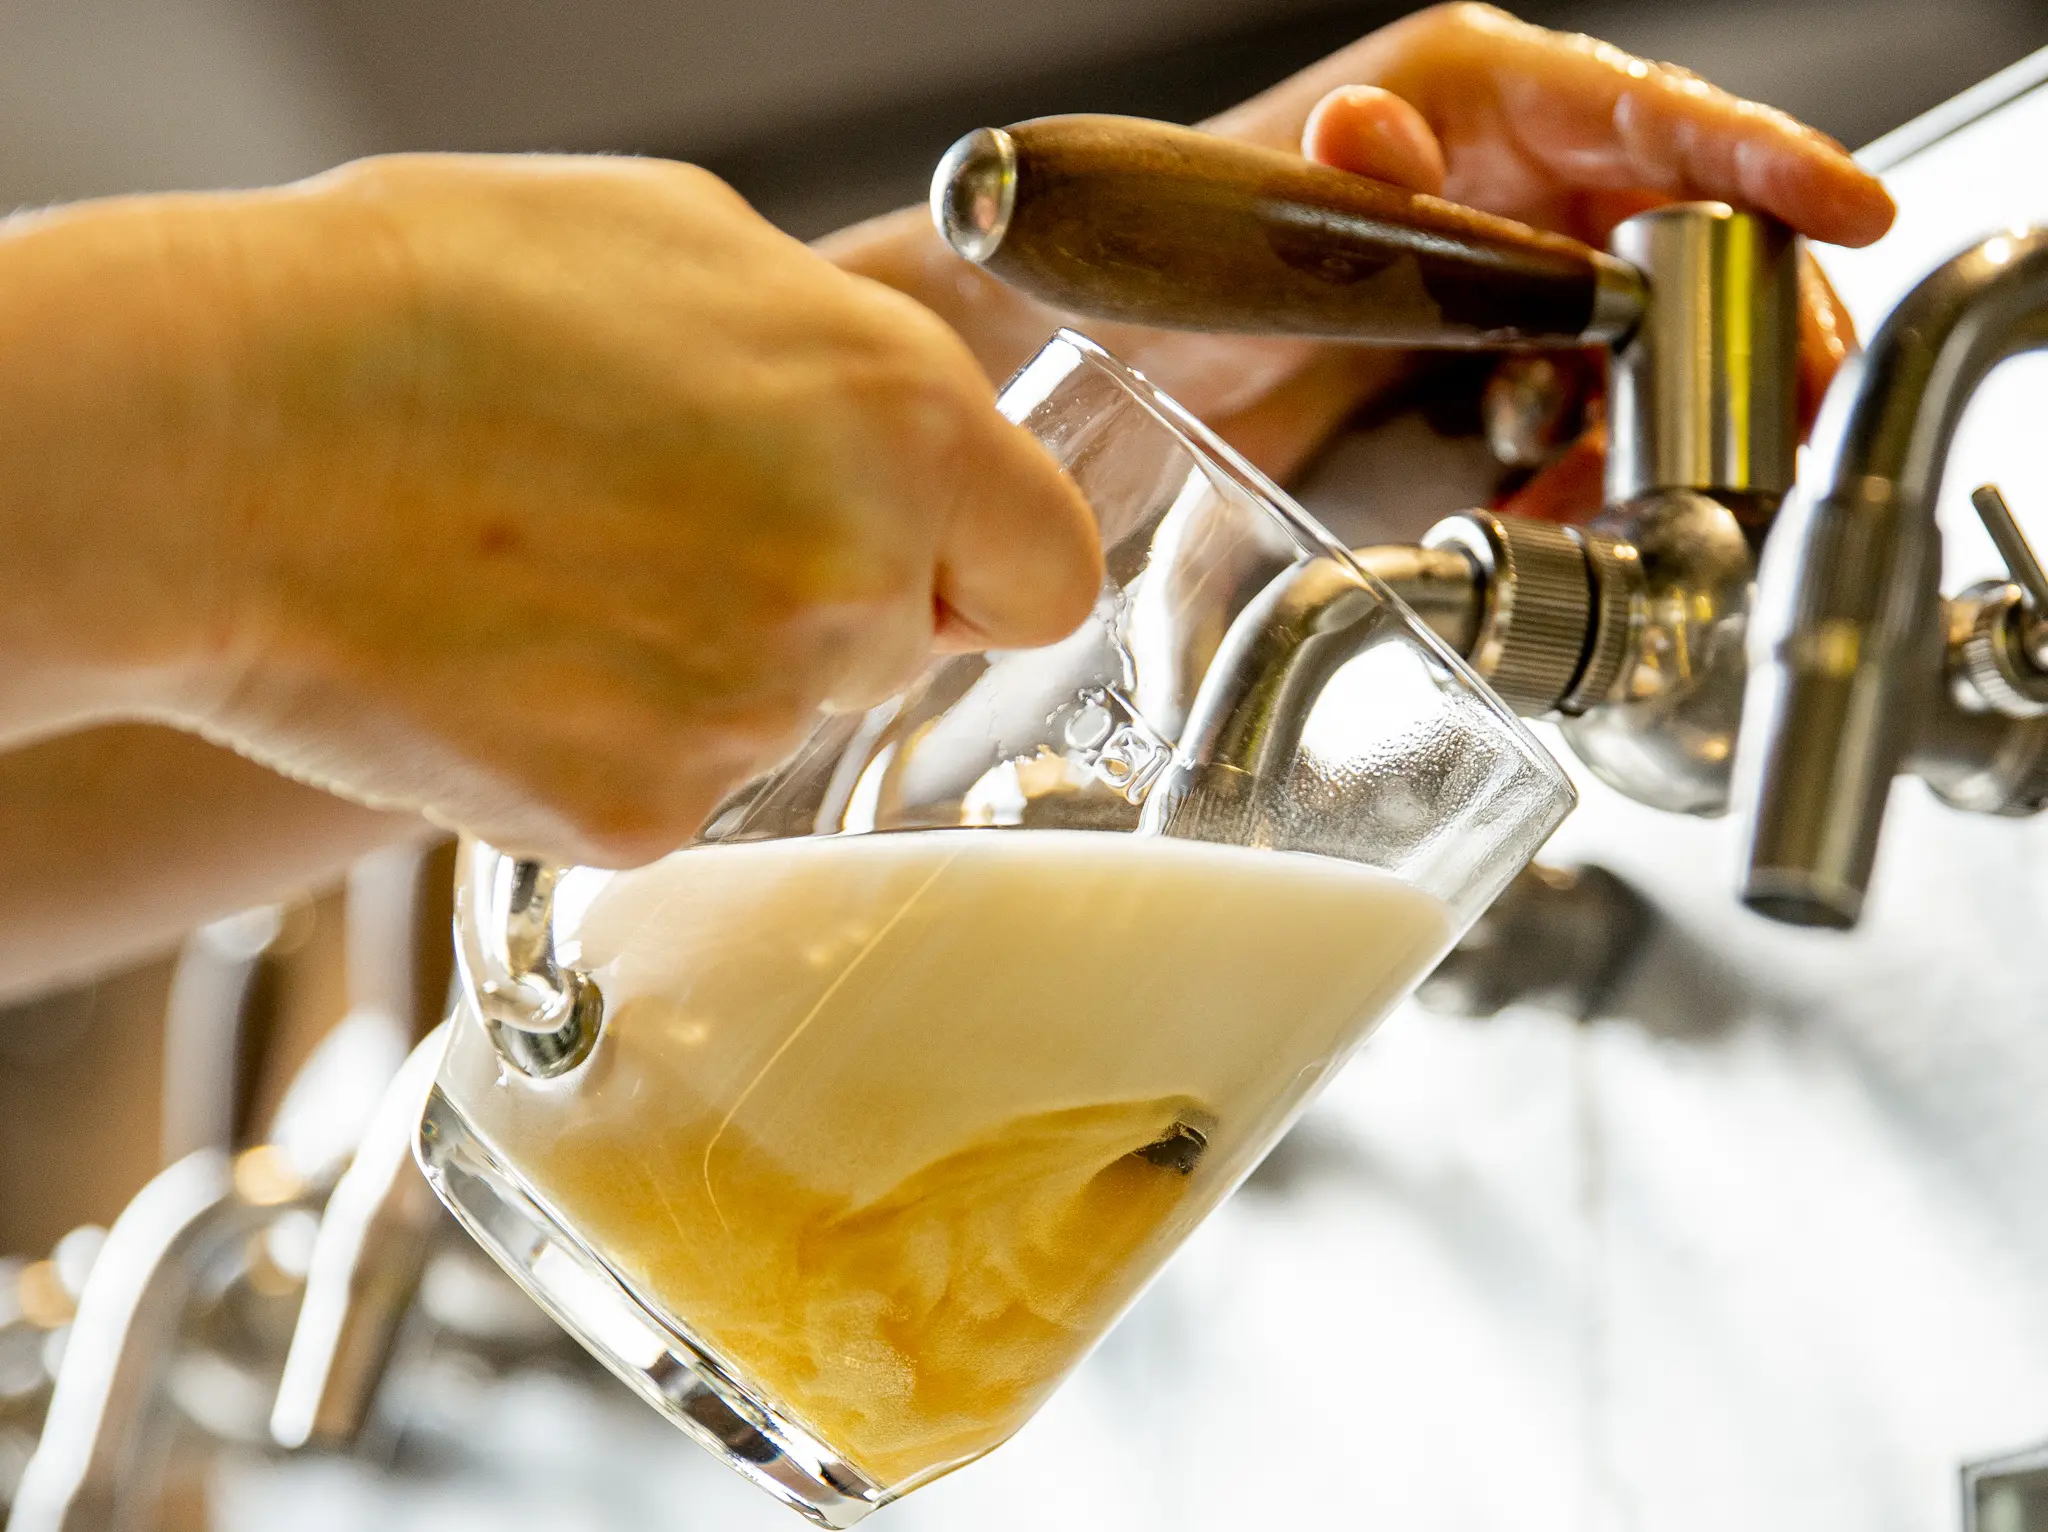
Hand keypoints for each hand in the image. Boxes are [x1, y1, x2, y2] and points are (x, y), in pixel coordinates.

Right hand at [0, 155, 1098, 865]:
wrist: (221, 433)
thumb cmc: (430, 305)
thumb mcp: (687, 246)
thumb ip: (839, 360)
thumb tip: (883, 427)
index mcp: (900, 428)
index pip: (1049, 575)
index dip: (983, 568)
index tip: (924, 560)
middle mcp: (851, 587)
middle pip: (900, 649)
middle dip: (822, 603)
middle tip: (670, 531)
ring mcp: (749, 716)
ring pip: (782, 720)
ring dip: (706, 668)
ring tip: (561, 572)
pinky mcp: (638, 815)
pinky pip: (673, 791)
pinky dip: (609, 740)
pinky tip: (514, 656)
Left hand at [824, 4, 1891, 482]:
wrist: (1076, 361)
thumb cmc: (1147, 261)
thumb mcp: (1252, 225)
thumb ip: (1345, 196)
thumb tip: (1381, 140)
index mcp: (1465, 98)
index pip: (1647, 113)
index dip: (1758, 160)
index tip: (1841, 208)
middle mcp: (1500, 173)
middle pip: (1684, 236)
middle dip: (1730, 337)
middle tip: (1756, 422)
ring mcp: (1497, 267)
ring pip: (1643, 338)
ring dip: (1648, 427)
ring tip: (1620, 494)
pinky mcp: (1479, 356)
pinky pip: (1578, 408)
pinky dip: (1579, 467)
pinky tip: (1546, 508)